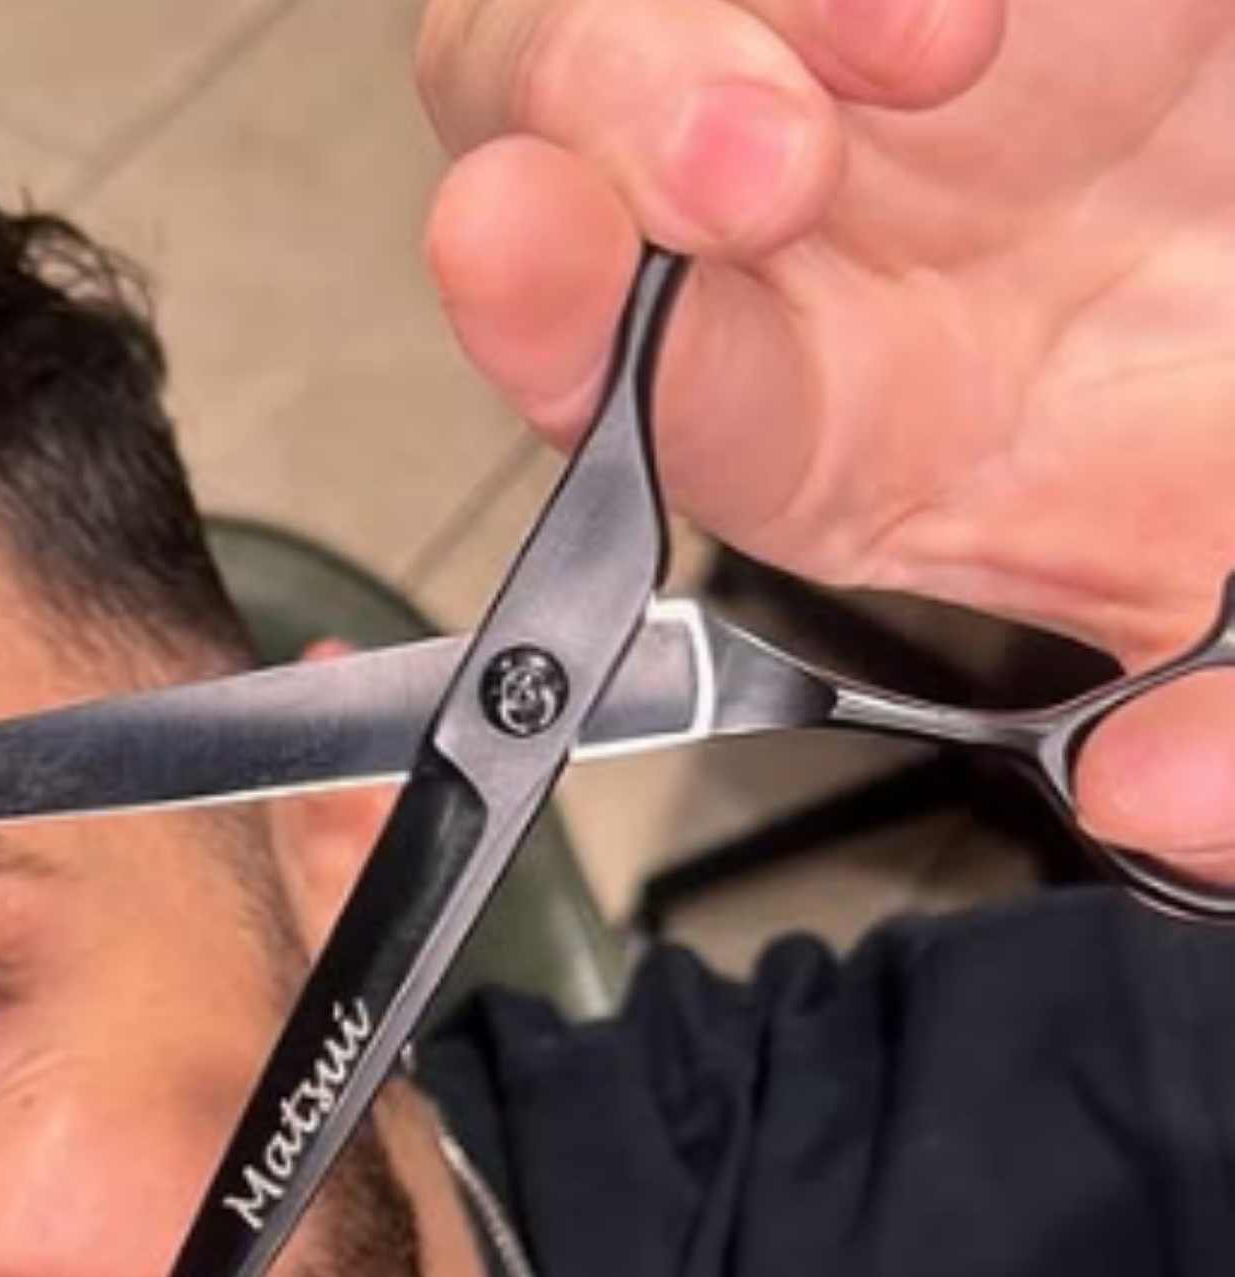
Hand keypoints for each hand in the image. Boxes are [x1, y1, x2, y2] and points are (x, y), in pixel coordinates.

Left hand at [414, 0, 1234, 884]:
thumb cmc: (1223, 412)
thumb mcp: (1232, 597)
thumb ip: (1223, 733)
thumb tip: (1145, 797)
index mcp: (814, 419)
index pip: (625, 391)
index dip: (550, 325)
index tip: (514, 253)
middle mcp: (773, 242)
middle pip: (540, 143)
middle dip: (613, 127)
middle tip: (771, 168)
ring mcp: (827, 59)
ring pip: (617, 3)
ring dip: (707, 26)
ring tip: (928, 50)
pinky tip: (952, 18)